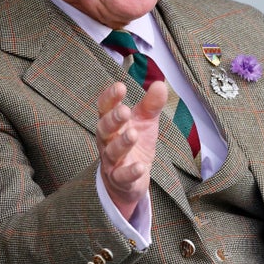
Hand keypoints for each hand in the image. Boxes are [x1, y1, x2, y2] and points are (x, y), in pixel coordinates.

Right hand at [97, 80, 165, 218]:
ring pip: (112, 151)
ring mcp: (112, 161)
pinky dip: (130, 172)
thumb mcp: (145, 122)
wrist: (129, 179)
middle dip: (113, 119)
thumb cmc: (135, 144)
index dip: (110, 98)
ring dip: (122, 143)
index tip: (120, 87)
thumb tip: (160, 84)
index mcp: (111, 123)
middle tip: (125, 111)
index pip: (105, 108)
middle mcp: (107, 141)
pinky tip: (140, 166)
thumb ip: (151, 104)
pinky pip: (122, 176)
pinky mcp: (119, 179)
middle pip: (104, 129)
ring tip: (133, 134)